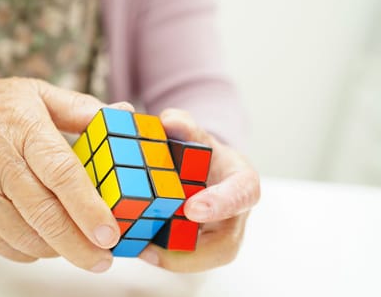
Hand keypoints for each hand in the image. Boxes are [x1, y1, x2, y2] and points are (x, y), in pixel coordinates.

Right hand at [0, 77, 126, 272]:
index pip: (61, 173)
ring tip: (79, 248)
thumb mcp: (39, 94)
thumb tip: (123, 115)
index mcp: (24, 128)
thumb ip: (82, 109)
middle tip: (103, 259)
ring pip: (23, 236)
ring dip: (57, 249)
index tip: (110, 233)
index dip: (87, 207)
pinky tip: (46, 242)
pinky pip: (1, 245)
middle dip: (78, 245)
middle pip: (43, 215)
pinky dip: (29, 250)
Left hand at [139, 108, 259, 271]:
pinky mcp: (203, 247)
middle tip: (151, 247)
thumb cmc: (203, 151)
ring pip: (204, 259)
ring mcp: (221, 234)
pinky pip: (187, 258)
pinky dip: (162, 255)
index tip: (192, 209)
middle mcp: (236, 214)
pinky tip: (138, 248)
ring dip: (171, 258)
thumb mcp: (194, 133)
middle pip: (225, 245)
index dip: (220, 203)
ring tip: (139, 249)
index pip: (241, 194)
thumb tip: (170, 122)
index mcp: (242, 182)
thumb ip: (184, 125)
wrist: (204, 170)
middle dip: (190, 252)